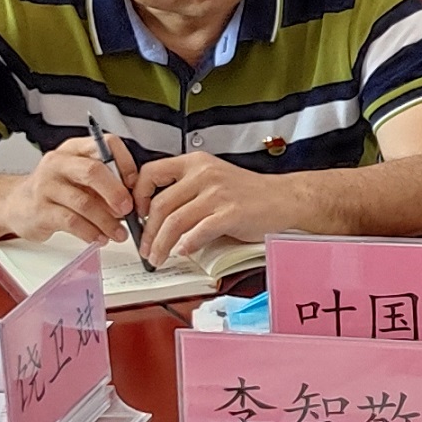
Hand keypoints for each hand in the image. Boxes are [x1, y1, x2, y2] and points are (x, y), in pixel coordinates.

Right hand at [1, 139, 137, 248]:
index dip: (126, 164)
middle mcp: (59, 163)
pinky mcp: (41, 210)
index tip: (134, 185)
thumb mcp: (77, 177)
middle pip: (93, 171)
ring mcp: (47, 186)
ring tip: (118, 233)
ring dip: (107, 221)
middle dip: (116, 193)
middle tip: (128, 210)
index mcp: (73, 149)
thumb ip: (104, 182)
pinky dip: (91, 232)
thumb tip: (133, 199)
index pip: (106, 145)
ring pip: (85, 202)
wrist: (14, 204)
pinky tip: (99, 238)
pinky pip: (72, 222)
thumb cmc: (53, 190)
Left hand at [130, 149, 287, 268]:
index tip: (137, 214)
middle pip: (161, 205)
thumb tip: (156, 216)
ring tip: (157, 258)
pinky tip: (183, 252)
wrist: (283, 199)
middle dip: (148, 232)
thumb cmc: (248, 193)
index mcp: (196, 163)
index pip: (151, 172)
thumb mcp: (212, 180)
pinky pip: (199, 232)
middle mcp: (204, 174)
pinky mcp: (231, 213)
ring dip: (161, 245)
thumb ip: (186, 190)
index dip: (137, 195)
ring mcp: (218, 193)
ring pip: (175, 221)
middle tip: (145, 249)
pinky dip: (187, 245)